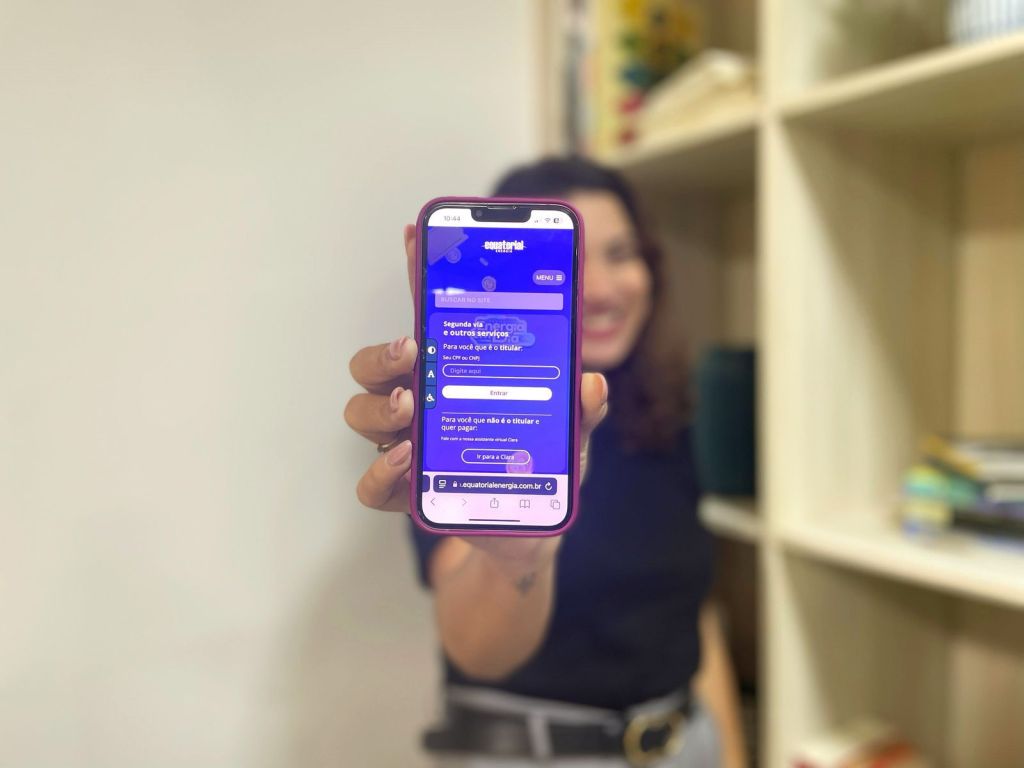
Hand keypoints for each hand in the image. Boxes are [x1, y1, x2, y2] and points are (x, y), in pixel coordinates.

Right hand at [343, 226, 607, 560]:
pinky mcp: (406, 492)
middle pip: (376, 365)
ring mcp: (408, 445)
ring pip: (363, 414)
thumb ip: (581, 409)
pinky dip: (381, 472)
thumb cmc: (543, 469)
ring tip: (410, 407)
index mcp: (457, 373)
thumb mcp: (572, 435)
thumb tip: (592, 383)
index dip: (421, 273)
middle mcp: (423, 403)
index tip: (417, 235)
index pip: (430, 315)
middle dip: (383, 353)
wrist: (530, 533)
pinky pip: (371, 484)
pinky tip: (408, 460)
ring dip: (378, 406)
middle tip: (411, 350)